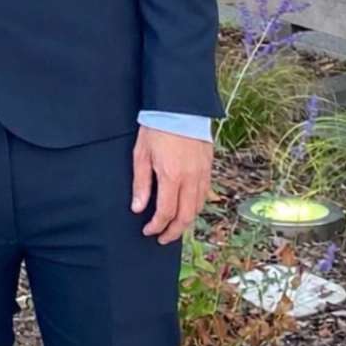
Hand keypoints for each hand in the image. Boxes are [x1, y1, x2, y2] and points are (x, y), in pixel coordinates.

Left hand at [131, 127, 212, 244]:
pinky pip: (204, 194)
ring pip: (198, 207)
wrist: (179, 107)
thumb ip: (141, 184)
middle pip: (186, 216)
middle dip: (173, 231)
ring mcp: (202, 173)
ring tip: (174, 227)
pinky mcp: (208, 167)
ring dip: (186, 221)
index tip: (148, 231)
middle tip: (162, 238)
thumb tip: (138, 208)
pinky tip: (187, 209)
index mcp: (171, 176)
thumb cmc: (157, 128)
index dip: (157, 226)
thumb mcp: (141, 155)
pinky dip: (196, 206)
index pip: (166, 212)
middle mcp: (190, 178)